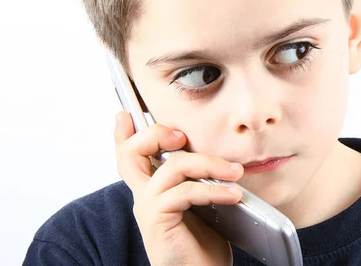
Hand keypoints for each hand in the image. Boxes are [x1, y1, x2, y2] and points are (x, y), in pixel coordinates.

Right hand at [114, 111, 243, 265]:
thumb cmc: (203, 246)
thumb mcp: (203, 205)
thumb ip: (200, 180)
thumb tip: (224, 157)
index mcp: (155, 189)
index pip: (131, 157)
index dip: (125, 134)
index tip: (124, 114)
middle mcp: (145, 196)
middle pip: (132, 152)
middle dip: (155, 133)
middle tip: (180, 136)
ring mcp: (149, 207)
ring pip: (172, 167)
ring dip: (209, 164)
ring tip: (235, 172)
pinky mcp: (157, 220)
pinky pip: (184, 192)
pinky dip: (213, 190)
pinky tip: (233, 195)